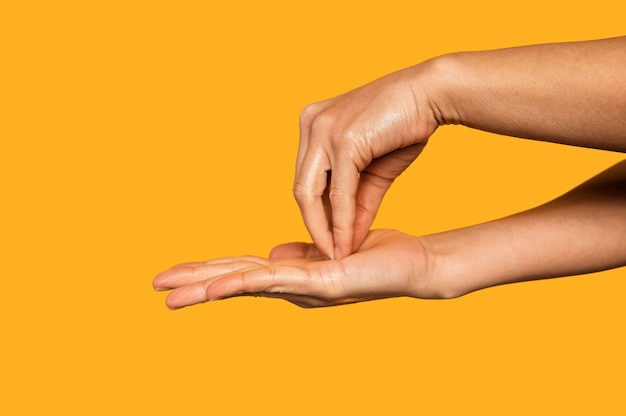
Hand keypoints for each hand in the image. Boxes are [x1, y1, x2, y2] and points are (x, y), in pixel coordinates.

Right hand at [153, 229, 433, 308]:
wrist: (415, 264)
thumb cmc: (375, 256)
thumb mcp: (326, 253)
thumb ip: (298, 256)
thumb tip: (271, 254)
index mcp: (292, 274)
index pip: (241, 270)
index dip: (208, 270)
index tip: (176, 270)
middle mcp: (294, 286)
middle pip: (236, 280)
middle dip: (195, 283)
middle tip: (157, 286)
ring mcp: (306, 289)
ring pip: (248, 284)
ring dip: (208, 288)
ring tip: (172, 294)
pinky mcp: (324, 284)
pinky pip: (279, 281)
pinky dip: (246, 284)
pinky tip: (219, 288)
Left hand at [295, 65, 439, 258]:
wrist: (432, 93)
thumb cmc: (405, 127)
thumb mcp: (374, 169)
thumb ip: (358, 201)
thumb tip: (349, 236)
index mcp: (312, 127)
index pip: (306, 181)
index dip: (316, 215)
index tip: (329, 243)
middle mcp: (310, 126)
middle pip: (301, 189)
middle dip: (314, 227)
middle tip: (329, 255)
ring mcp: (323, 130)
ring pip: (311, 192)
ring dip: (324, 229)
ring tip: (338, 255)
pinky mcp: (343, 139)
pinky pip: (339, 191)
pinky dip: (342, 220)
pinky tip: (348, 240)